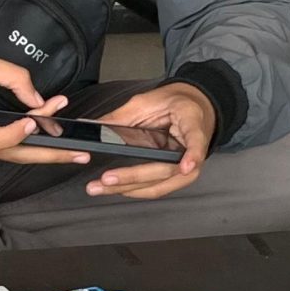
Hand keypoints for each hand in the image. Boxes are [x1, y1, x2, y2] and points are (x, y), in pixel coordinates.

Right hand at [0, 52, 89, 163]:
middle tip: (78, 154)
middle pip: (14, 155)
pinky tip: (53, 135)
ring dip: (47, 148)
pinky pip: (11, 148)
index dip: (12, 134)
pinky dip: (34, 141)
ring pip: (16, 154)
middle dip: (50, 155)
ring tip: (75, 149)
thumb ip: (11, 76)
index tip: (31, 120)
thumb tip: (36, 97)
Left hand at [84, 82, 215, 200]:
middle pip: (166, 170)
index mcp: (191, 121)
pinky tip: (116, 189)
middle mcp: (192, 149)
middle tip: (107, 179)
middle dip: (133, 177)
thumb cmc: (173, 103)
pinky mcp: (177, 175)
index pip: (196, 140)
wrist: (192, 107)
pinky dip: (135, 189)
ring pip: (160, 184)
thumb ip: (122, 116)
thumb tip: (93, 127)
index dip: (193, 155)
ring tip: (102, 188)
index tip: (186, 166)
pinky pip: (157, 187)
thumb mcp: (148, 100)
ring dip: (129, 189)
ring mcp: (188, 166)